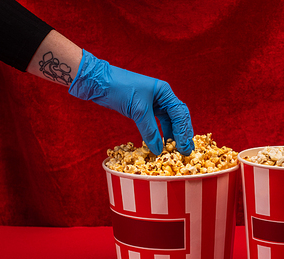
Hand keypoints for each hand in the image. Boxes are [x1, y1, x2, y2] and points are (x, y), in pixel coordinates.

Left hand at [68, 50, 193, 154]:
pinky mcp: (143, 110)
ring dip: (172, 136)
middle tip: (185, 152)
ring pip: (168, 122)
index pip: (180, 113)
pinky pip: (157, 124)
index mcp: (164, 92)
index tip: (184, 147)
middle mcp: (162, 97)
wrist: (98, 82)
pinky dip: (160, 134)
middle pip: (178, 118)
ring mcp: (153, 104)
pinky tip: (161, 145)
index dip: (184, 131)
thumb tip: (158, 150)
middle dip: (182, 135)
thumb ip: (149, 130)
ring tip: (175, 151)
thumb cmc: (119, 88)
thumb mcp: (137, 110)